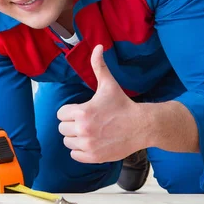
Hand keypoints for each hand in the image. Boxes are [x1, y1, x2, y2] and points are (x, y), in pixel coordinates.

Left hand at [57, 45, 147, 163]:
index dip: (70, 111)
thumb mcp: (109, 84)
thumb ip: (99, 66)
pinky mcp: (94, 157)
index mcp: (82, 112)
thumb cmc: (123, 105)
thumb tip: (98, 47)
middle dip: (72, 124)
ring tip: (89, 131)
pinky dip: (80, 150)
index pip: (61, 114)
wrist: (142, 126)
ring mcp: (88, 145)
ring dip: (75, 137)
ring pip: (67, 142)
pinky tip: (91, 142)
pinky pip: (74, 155)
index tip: (83, 110)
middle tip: (86, 121)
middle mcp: (83, 130)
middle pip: (62, 128)